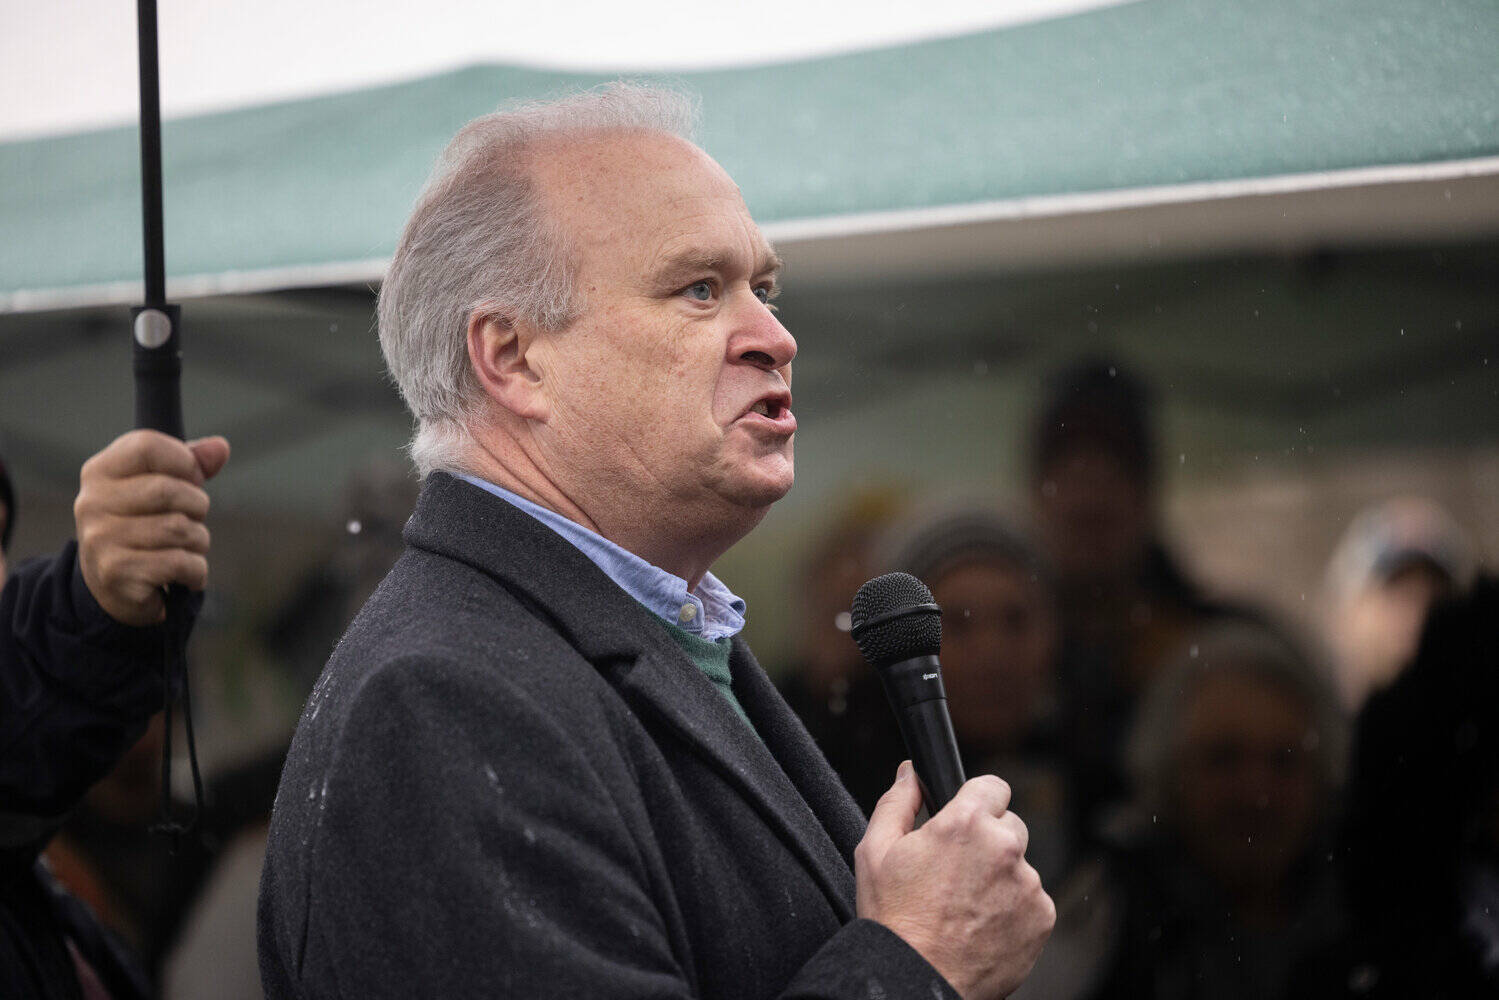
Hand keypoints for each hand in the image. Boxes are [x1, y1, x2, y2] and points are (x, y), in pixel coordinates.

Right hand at [74, 431, 229, 625]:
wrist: (113, 586)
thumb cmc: (144, 525)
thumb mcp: (161, 486)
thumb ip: (190, 464)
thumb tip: (220, 448)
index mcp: (100, 471)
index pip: (147, 446)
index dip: (184, 461)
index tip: (191, 479)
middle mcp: (92, 503)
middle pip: (168, 490)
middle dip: (196, 506)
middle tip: (190, 520)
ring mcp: (101, 539)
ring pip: (179, 528)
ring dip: (198, 540)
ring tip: (185, 548)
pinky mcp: (116, 573)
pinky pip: (180, 563)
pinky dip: (196, 570)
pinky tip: (185, 574)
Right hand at [854, 763, 1054, 999]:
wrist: (917, 979)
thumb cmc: (893, 921)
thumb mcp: (874, 852)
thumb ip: (896, 802)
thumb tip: (909, 774)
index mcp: (965, 823)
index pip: (993, 786)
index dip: (977, 801)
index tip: (967, 820)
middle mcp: (1004, 848)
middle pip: (1009, 826)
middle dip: (988, 841)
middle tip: (958, 872)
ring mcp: (1027, 884)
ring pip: (1020, 866)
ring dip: (1001, 877)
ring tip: (966, 906)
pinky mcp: (1041, 917)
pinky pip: (1032, 900)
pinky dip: (1013, 909)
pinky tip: (982, 924)